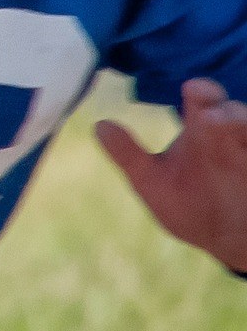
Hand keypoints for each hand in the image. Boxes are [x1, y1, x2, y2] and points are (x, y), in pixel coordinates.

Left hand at [97, 78, 246, 270]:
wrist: (224, 241)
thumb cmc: (188, 205)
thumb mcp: (152, 182)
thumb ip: (129, 155)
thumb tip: (99, 125)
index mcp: (201, 129)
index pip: (202, 98)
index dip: (201, 90)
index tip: (192, 90)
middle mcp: (231, 137)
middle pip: (234, 112)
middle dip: (228, 112)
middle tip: (211, 120)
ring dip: (243, 128)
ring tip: (222, 133)